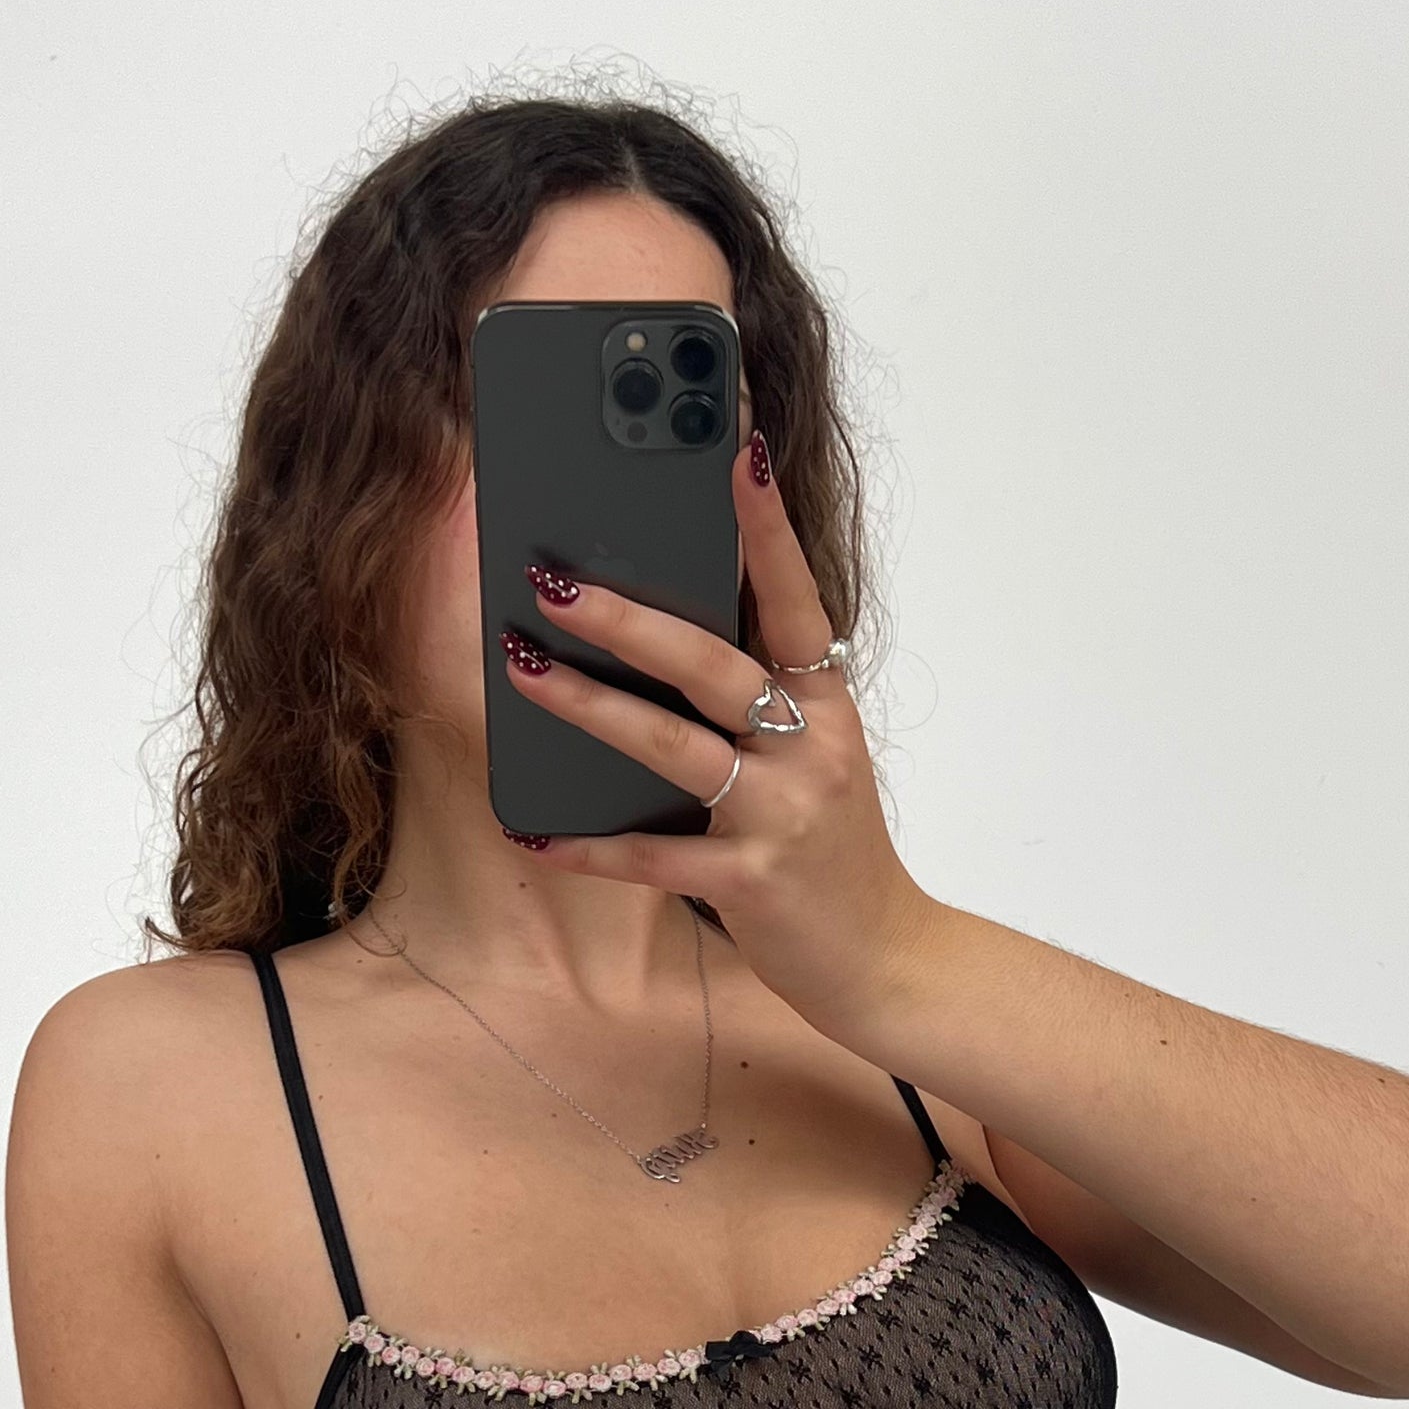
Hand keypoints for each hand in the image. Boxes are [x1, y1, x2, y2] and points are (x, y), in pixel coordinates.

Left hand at [498, 431, 935, 1046]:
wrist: (887, 961)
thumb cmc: (830, 848)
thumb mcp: (811, 756)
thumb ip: (752, 699)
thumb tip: (648, 634)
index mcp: (824, 702)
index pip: (792, 595)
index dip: (765, 524)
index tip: (734, 447)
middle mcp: (810, 746)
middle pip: (710, 663)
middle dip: (626, 615)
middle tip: (551, 575)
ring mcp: (783, 816)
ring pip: (673, 748)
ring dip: (589, 706)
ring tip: (520, 668)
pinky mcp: (752, 885)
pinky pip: (654, 858)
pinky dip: (590, 846)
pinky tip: (534, 830)